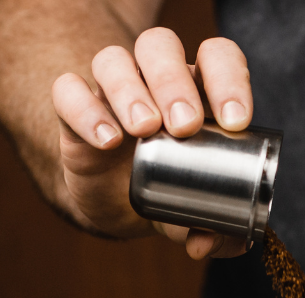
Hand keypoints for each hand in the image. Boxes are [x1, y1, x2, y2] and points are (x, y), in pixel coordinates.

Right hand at [50, 27, 253, 258]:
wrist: (119, 207)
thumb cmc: (171, 193)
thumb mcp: (198, 214)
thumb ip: (215, 233)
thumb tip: (204, 243)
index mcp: (199, 89)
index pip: (217, 58)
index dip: (229, 79)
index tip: (235, 121)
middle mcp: (155, 78)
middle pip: (161, 47)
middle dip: (174, 82)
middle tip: (185, 126)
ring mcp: (112, 90)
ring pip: (113, 60)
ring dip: (130, 89)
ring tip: (143, 129)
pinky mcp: (73, 109)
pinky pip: (69, 90)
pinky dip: (85, 110)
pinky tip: (106, 140)